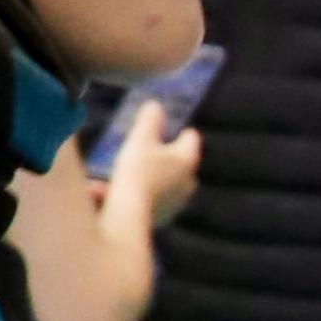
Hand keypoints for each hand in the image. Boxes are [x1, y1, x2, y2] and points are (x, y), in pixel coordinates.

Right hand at [103, 98, 201, 265]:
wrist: (129, 213)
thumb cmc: (137, 171)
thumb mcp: (140, 139)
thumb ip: (149, 119)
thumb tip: (155, 105)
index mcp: (188, 160)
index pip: (191, 139)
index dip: (182, 131)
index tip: (175, 128)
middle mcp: (189, 182)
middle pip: (182, 162)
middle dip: (167, 155)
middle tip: (151, 148)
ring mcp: (179, 201)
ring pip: (168, 181)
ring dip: (154, 175)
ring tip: (135, 169)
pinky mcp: (165, 216)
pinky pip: (157, 198)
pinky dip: (145, 192)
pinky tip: (129, 189)